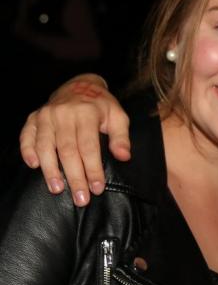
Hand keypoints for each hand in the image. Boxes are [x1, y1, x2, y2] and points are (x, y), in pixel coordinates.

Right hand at [19, 74, 129, 205]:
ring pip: (45, 146)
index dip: (93, 169)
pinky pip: (26, 136)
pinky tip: (34, 166)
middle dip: (74, 177)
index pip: (89, 147)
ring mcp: (46, 115)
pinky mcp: (33, 118)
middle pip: (67, 150)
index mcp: (86, 113)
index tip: (97, 188)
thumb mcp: (118, 116)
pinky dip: (28, 151)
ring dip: (50, 170)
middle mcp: (63, 114)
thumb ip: (121, 137)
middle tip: (80, 199)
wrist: (80, 85)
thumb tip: (124, 157)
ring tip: (57, 189)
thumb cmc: (102, 106)